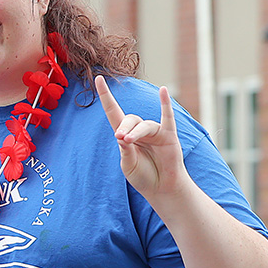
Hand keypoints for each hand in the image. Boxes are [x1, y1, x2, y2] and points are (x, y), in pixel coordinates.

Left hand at [95, 76, 187, 197]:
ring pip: (144, 125)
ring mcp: (155, 132)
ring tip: (129, 141)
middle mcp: (139, 130)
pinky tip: (163, 91)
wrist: (162, 189)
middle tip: (121, 139)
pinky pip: (167, 117)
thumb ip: (125, 150)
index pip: (113, 111)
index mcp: (124, 136)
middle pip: (129, 119)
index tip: (98, 79)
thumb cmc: (143, 176)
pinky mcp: (169, 136)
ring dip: (136, 132)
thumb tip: (121, 135)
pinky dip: (165, 104)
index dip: (105, 96)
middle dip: (124, 128)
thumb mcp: (128, 165)